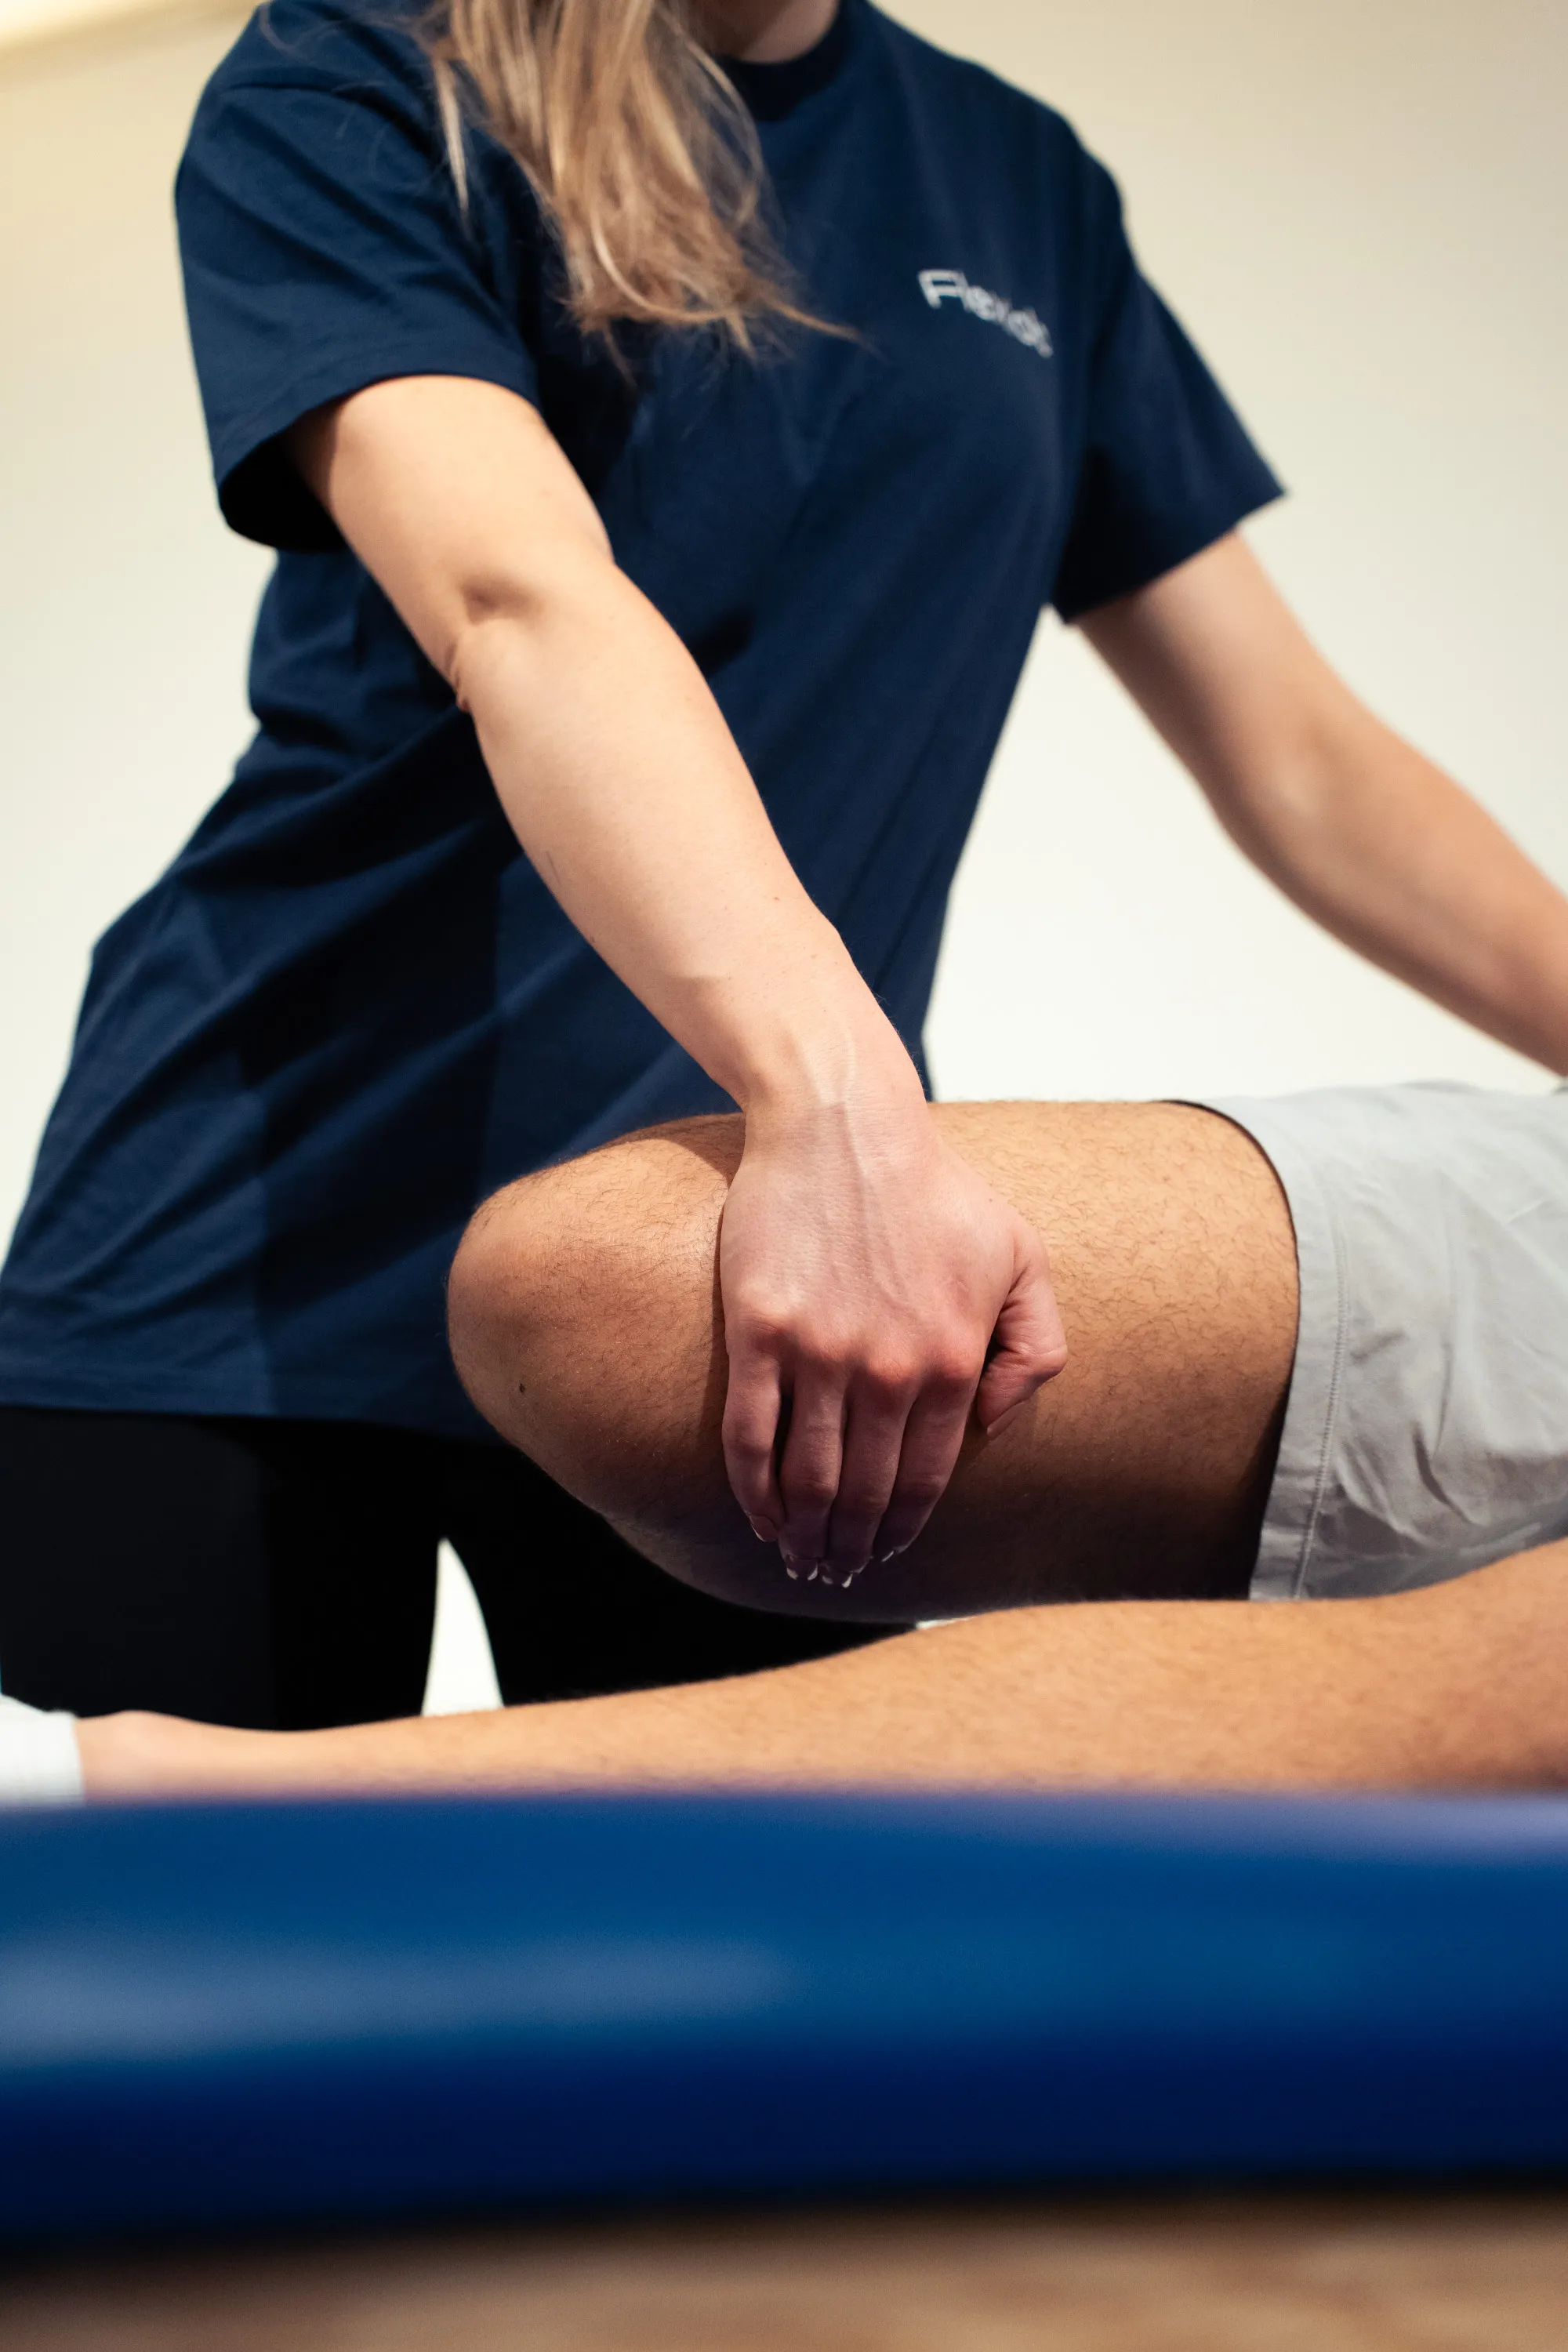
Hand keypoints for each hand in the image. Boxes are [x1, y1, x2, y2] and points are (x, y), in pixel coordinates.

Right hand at [718, 1087, 1066, 1583]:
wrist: (844, 1125)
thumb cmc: (935, 1189)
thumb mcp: (1024, 1255)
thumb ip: (1034, 1348)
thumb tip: (994, 1426)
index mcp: (953, 1359)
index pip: (925, 1478)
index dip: (904, 1527)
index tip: (887, 1552)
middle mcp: (889, 1367)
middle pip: (864, 1493)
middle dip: (851, 1547)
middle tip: (839, 1570)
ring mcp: (820, 1352)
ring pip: (807, 1479)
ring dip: (803, 1533)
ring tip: (800, 1555)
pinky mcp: (760, 1331)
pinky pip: (750, 1436)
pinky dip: (753, 1491)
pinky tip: (760, 1515)